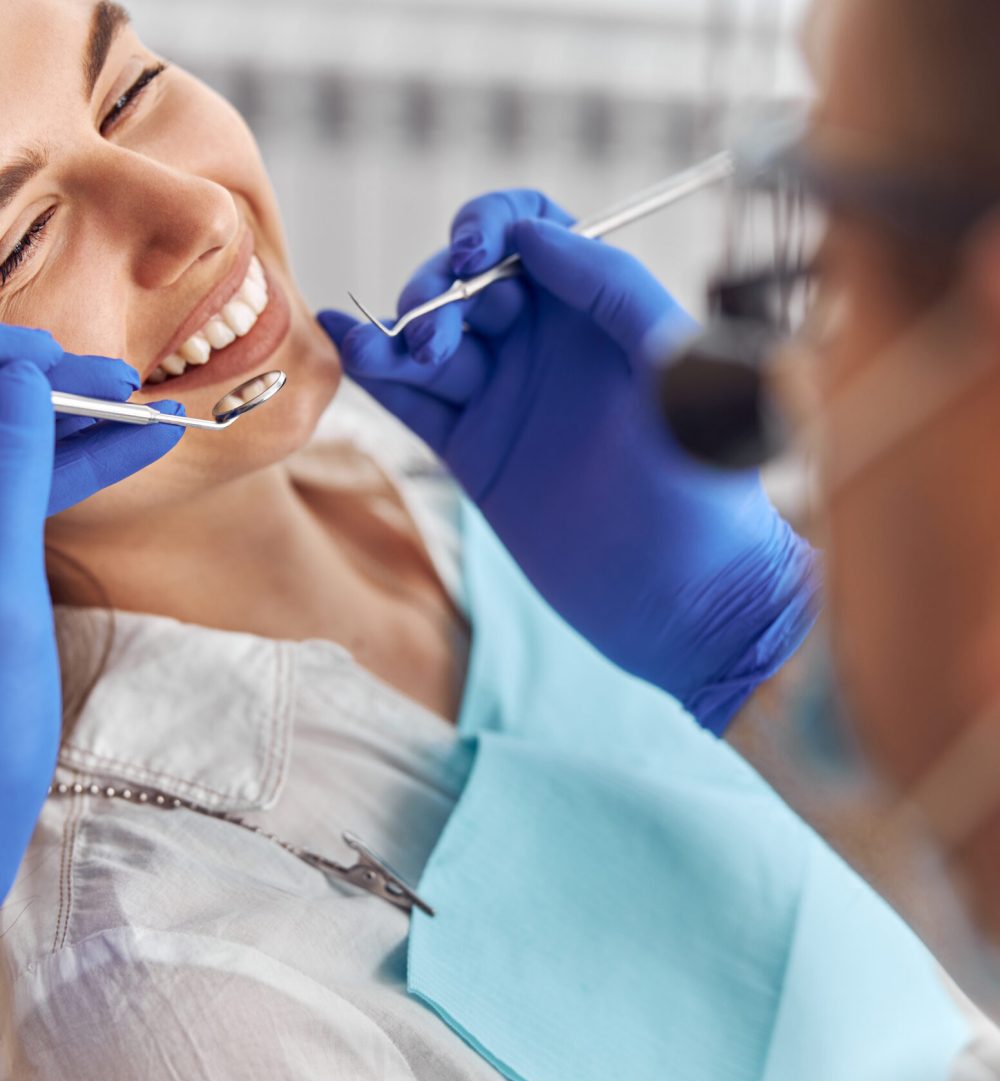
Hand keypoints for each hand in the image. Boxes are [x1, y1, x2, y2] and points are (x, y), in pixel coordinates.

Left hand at [0, 325, 183, 900]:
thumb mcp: (0, 592)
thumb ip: (8, 479)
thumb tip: (23, 380)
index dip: (7, 372)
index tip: (78, 363)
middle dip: (45, 394)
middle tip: (123, 385)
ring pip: (7, 459)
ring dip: (71, 432)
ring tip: (144, 417)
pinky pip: (22, 500)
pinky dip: (74, 473)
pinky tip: (130, 452)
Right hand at [319, 191, 818, 733]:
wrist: (681, 600)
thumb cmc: (703, 491)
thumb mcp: (675, 375)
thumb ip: (616, 292)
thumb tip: (538, 237)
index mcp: (599, 316)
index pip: (533, 232)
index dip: (492, 224)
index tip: (472, 256)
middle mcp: (547, 349)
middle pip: (466, 282)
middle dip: (439, 291)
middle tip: (440, 342)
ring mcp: (505, 401)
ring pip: (432, 338)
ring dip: (401, 331)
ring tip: (394, 354)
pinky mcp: (474, 453)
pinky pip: (414, 399)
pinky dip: (376, 370)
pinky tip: (349, 346)